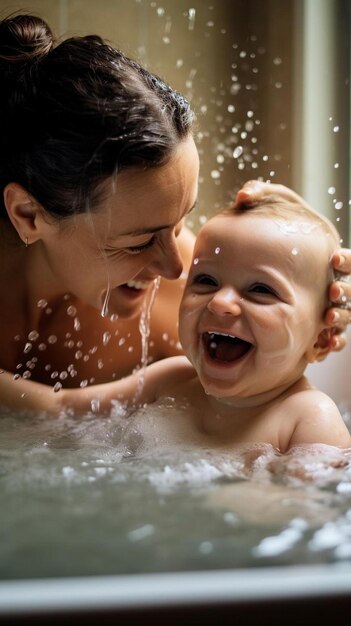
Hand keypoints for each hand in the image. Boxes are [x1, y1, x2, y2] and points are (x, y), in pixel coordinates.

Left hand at [235, 180, 350, 351]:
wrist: (265, 272)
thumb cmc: (275, 234)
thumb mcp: (273, 212)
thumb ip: (262, 195)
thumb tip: (244, 194)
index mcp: (329, 259)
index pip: (347, 260)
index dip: (346, 261)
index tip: (333, 259)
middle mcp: (332, 283)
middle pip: (349, 290)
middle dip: (344, 292)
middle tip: (331, 292)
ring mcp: (328, 307)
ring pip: (343, 316)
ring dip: (339, 318)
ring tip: (328, 320)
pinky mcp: (319, 328)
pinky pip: (331, 338)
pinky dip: (329, 342)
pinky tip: (321, 347)